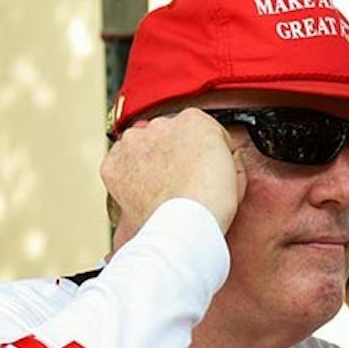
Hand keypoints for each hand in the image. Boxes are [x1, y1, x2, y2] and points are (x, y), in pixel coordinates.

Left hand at [102, 107, 245, 236]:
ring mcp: (133, 143)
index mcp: (194, 120)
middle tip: (178, 179)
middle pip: (164, 135)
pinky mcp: (113, 165)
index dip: (199, 150)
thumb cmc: (211, 203)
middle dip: (169, 153)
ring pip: (138, 147)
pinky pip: (119, 165)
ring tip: (160, 188)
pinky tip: (143, 192)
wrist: (183, 227)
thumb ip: (221, 152)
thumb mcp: (234, 168)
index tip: (198, 165)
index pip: (195, 129)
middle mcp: (159, 124)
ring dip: (146, 161)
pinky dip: (127, 177)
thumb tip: (217, 155)